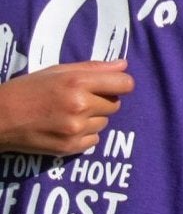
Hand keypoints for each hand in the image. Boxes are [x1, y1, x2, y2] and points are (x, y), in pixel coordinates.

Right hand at [0, 62, 131, 154]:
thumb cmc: (26, 90)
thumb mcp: (56, 71)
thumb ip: (92, 68)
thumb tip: (123, 66)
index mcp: (77, 83)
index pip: (125, 84)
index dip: (120, 84)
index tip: (110, 86)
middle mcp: (80, 106)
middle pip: (115, 104)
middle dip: (102, 101)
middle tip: (79, 100)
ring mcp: (76, 129)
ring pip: (104, 122)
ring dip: (93, 118)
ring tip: (68, 114)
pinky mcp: (70, 147)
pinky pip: (94, 139)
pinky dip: (84, 135)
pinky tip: (65, 128)